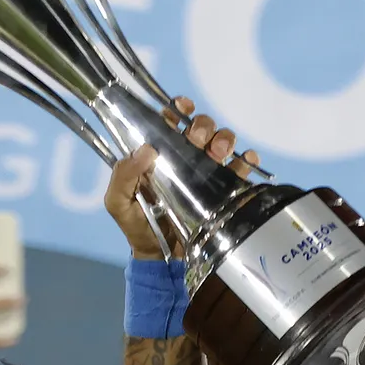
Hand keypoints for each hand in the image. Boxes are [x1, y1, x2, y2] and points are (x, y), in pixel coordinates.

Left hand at [104, 99, 259, 259]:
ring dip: (224, 139)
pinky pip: (240, 168)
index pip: (170, 121)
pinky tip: (245, 160)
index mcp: (159, 154)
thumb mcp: (118, 202)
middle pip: (200, 128)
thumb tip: (146, 149)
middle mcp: (184, 158)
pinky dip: (246, 160)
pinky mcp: (223, 190)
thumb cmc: (137, 225)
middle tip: (199, 141)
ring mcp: (206, 173)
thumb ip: (123, 175)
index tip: (183, 107)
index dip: (178, 109)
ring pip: (221, 142)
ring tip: (218, 153)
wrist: (161, 256)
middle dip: (203, 126)